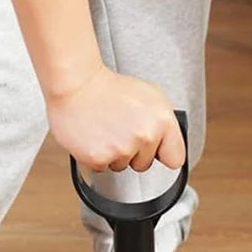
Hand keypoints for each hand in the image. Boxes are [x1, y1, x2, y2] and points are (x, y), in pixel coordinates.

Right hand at [46, 65, 184, 172]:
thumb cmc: (109, 87)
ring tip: (106, 129)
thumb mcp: (150, 95)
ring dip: (114, 153)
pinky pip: (102, 167)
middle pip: (144, 164)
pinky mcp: (99, 158)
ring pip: (122, 166)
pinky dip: (97, 156)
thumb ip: (163, 121)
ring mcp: (122, 149)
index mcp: (162, 121)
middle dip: (134, 152)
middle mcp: (145, 136)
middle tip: (121, 130)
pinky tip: (95, 137)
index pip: (175, 158)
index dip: (163, 154)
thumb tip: (167, 141)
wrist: (76, 84)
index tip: (157, 151)